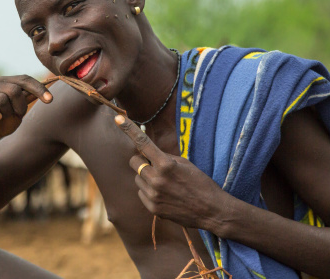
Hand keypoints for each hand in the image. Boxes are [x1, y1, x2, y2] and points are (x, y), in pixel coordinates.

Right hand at [0, 75, 51, 148]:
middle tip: (17, 115)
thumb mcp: (19, 111)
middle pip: (14, 90)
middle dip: (21, 106)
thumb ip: (29, 98)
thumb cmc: (2, 122)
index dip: (39, 88)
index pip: (25, 79)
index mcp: (6, 83)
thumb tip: (46, 83)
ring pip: (2, 99)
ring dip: (7, 113)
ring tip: (3, 118)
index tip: (50, 100)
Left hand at [114, 115, 228, 230]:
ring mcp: (153, 195)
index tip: (118, 119)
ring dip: (146, 177)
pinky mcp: (152, 208)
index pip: (143, 143)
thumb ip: (164, 158)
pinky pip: (141, 193)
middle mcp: (157, 179)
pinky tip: (165, 195)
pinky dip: (149, 191)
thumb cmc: (201, 183)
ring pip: (137, 178)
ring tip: (166, 183)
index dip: (129, 129)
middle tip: (154, 164)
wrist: (212, 211)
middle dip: (142, 160)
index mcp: (166, 165)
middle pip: (135, 162)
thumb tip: (147, 154)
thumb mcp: (185, 164)